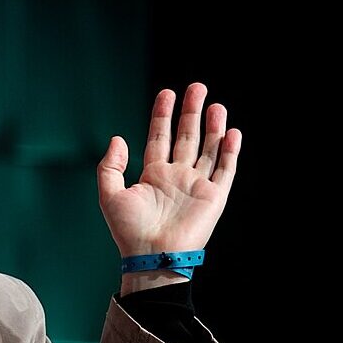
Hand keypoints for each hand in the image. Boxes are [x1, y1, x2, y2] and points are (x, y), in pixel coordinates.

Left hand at [97, 83, 240, 263]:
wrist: (151, 255)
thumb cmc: (129, 230)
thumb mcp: (109, 194)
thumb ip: (110, 166)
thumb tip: (118, 139)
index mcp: (153, 174)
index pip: (160, 137)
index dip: (163, 115)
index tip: (167, 93)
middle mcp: (176, 176)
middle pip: (186, 137)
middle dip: (191, 112)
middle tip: (197, 87)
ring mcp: (196, 185)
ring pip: (208, 149)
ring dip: (213, 127)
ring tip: (215, 105)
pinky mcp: (214, 197)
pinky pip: (225, 170)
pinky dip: (230, 151)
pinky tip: (232, 132)